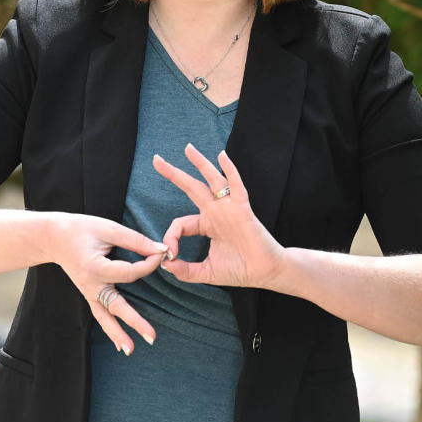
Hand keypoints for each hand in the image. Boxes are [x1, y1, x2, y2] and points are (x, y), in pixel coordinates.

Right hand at [44, 213, 167, 353]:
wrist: (52, 237)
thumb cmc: (81, 229)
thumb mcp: (109, 229)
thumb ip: (136, 241)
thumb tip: (161, 250)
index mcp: (96, 268)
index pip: (130, 273)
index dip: (149, 264)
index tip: (162, 255)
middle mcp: (91, 285)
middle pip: (117, 307)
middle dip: (135, 322)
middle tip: (153, 337)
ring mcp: (88, 292)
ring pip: (105, 317)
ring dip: (118, 334)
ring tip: (132, 350)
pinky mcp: (88, 294)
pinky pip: (98, 315)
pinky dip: (109, 330)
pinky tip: (118, 345)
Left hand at [152, 145, 284, 288]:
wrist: (264, 272)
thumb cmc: (240, 269)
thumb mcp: (205, 273)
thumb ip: (185, 271)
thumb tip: (165, 264)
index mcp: (207, 225)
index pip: (180, 223)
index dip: (171, 237)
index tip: (169, 255)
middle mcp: (216, 212)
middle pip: (191, 187)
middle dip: (174, 174)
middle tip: (156, 160)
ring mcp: (229, 208)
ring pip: (212, 180)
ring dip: (200, 163)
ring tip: (187, 148)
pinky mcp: (242, 209)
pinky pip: (236, 186)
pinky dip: (230, 170)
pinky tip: (222, 156)